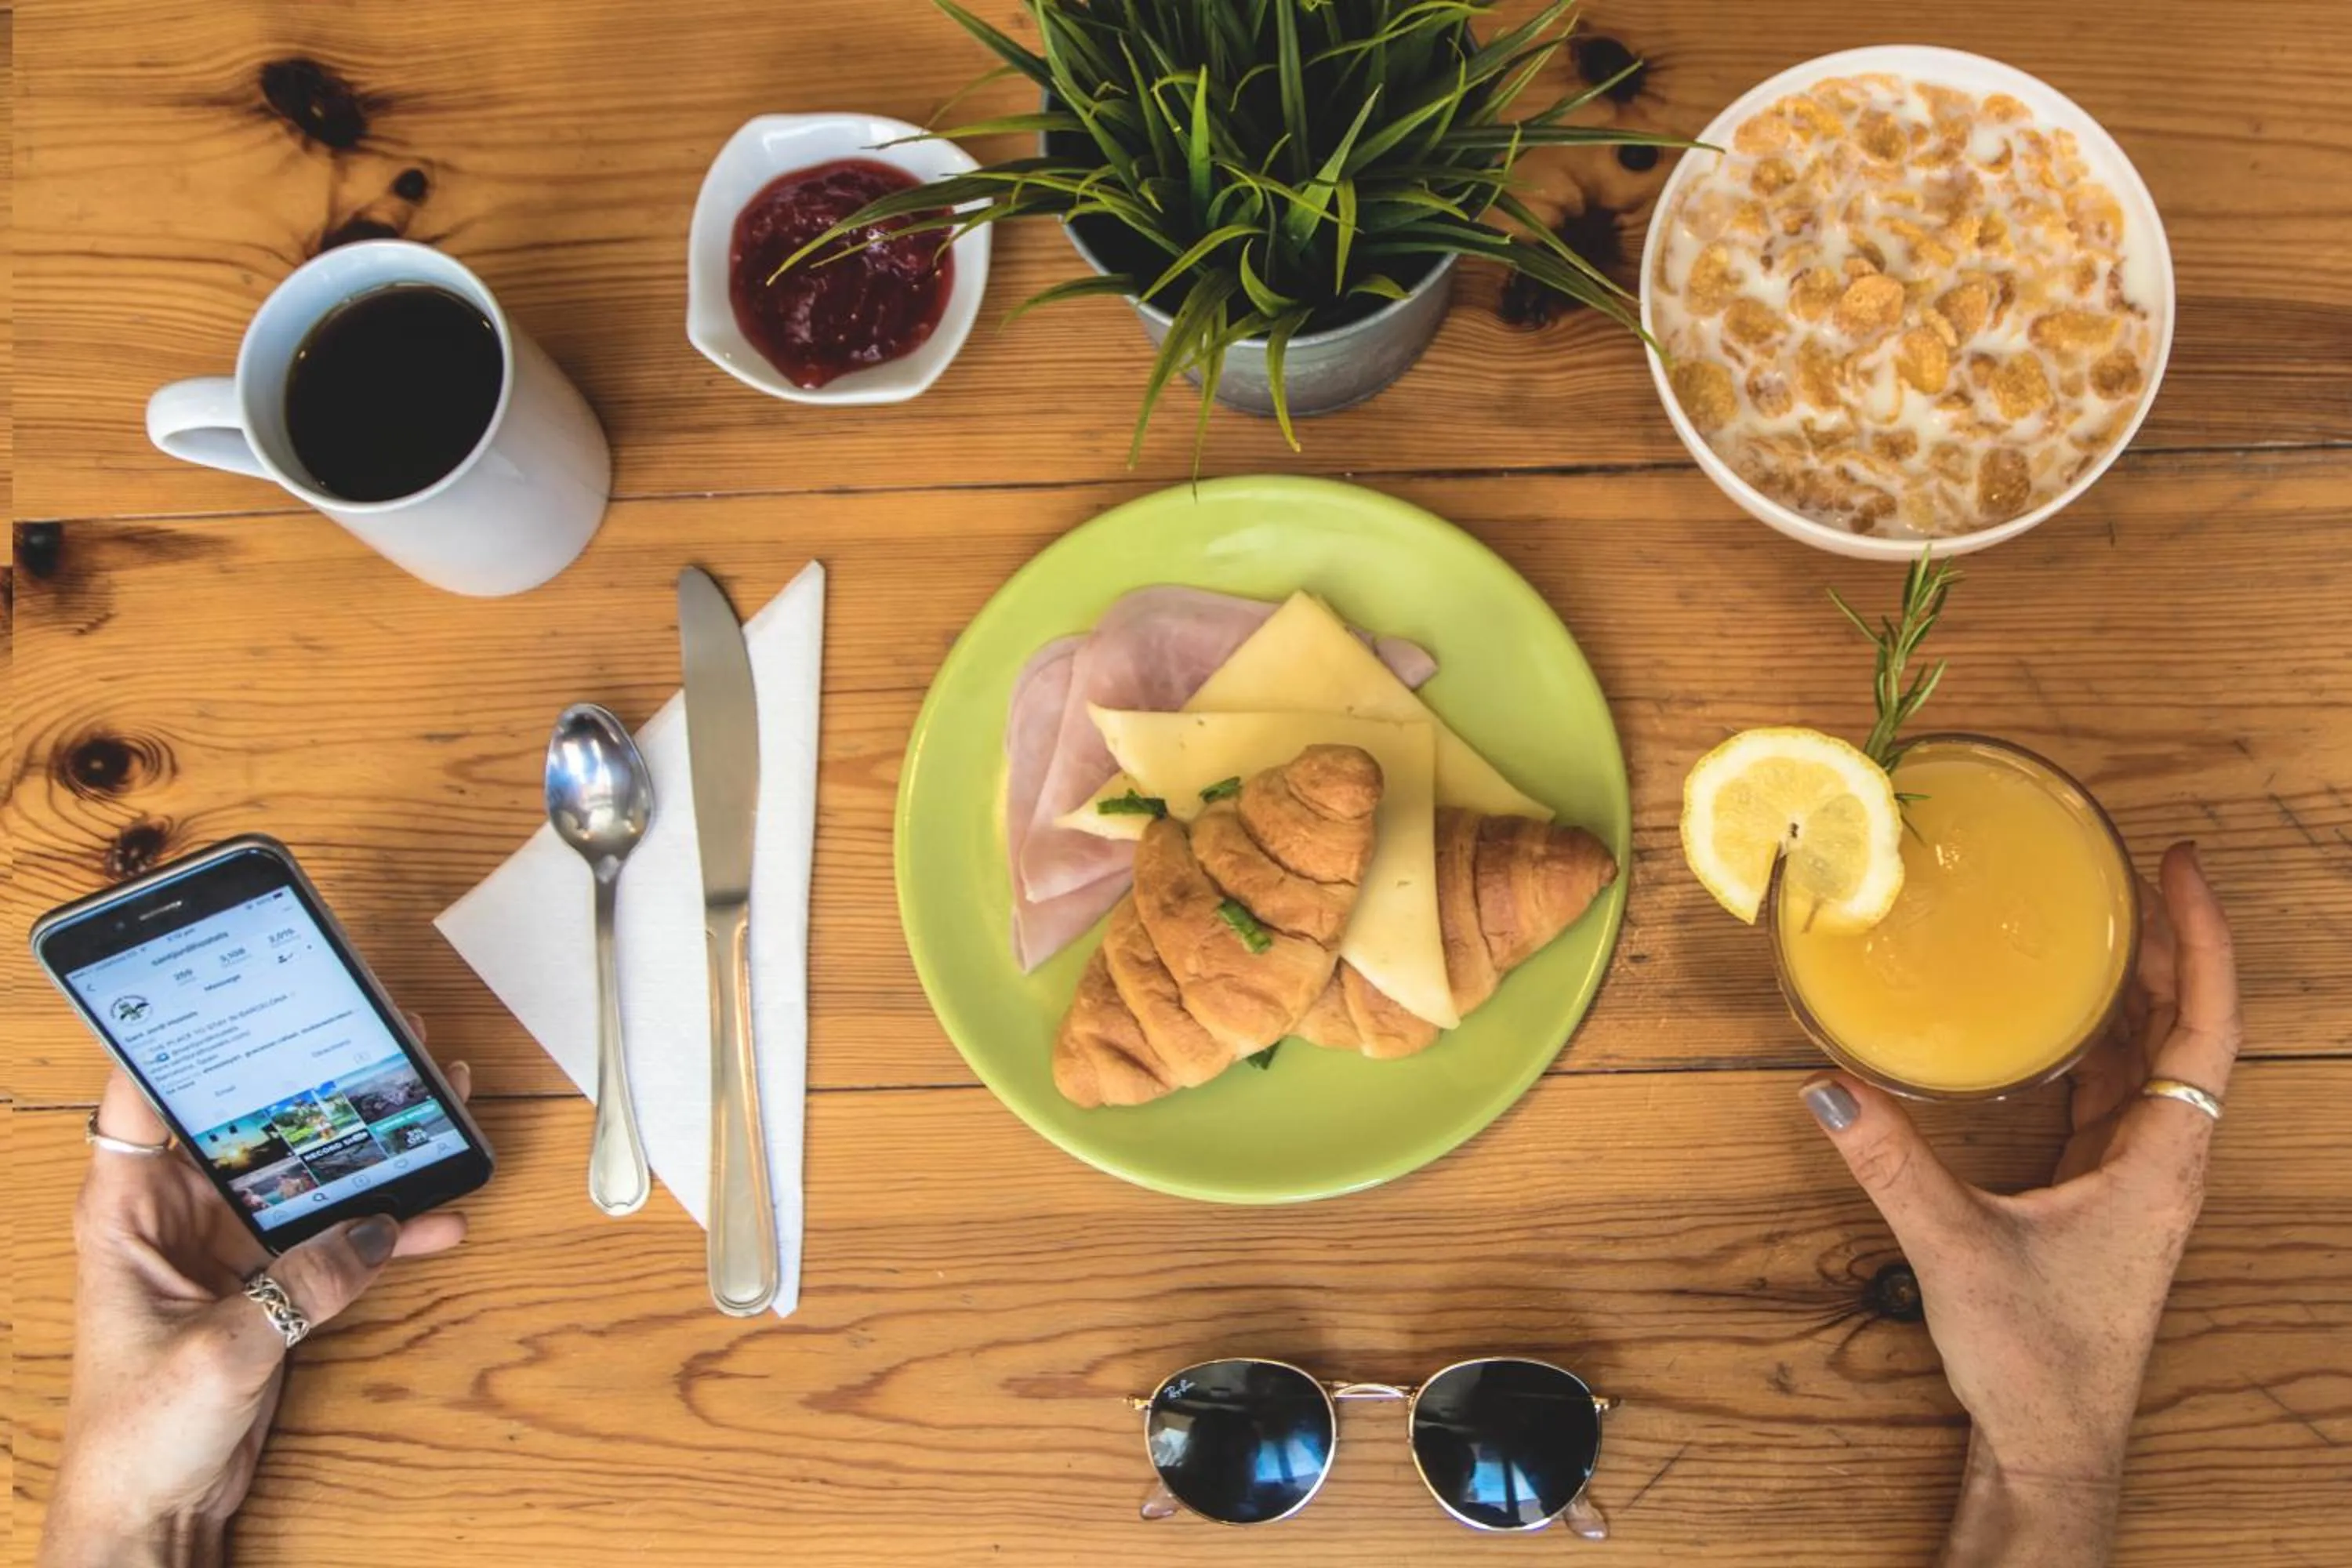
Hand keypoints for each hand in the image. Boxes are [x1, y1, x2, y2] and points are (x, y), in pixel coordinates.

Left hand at [41, 1047, 472, 1567]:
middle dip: (312, 1080)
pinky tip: (441, 1214)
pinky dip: (389, 1227)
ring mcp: (228, 1248)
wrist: (150, 1512)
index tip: (251, 996)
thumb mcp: (217, 1353)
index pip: (144, 1099)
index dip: (188, 1043)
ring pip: (304, 1175)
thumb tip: (373, 1235)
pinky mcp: (271, 1284)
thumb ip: (298, 1288)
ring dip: (364, 1147)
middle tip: (377, 1036)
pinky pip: (337, 1237)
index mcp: (127, 1212)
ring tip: (427, 1100)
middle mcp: (176, 1217)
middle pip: (248, 1123)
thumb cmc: (134, 1435)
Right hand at [1799, 842, 2239, 1567]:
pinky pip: (2111, 1093)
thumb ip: (1891, 1166)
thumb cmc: (2036, 1361)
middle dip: (2164, 946)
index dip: (2200, 941)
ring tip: (2092, 925)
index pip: (2205, 1027)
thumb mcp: (1954, 1252)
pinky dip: (2092, 1043)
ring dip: (2130, 992)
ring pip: (2150, 1059)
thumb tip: (1826, 1087)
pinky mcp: (2102, 1193)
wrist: (2052, 1445)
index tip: (2175, 870)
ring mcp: (2136, 1177)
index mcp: (2161, 1162)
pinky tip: (2052, 1020)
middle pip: (2183, 1028)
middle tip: (2125, 874)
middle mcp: (2163, 1160)